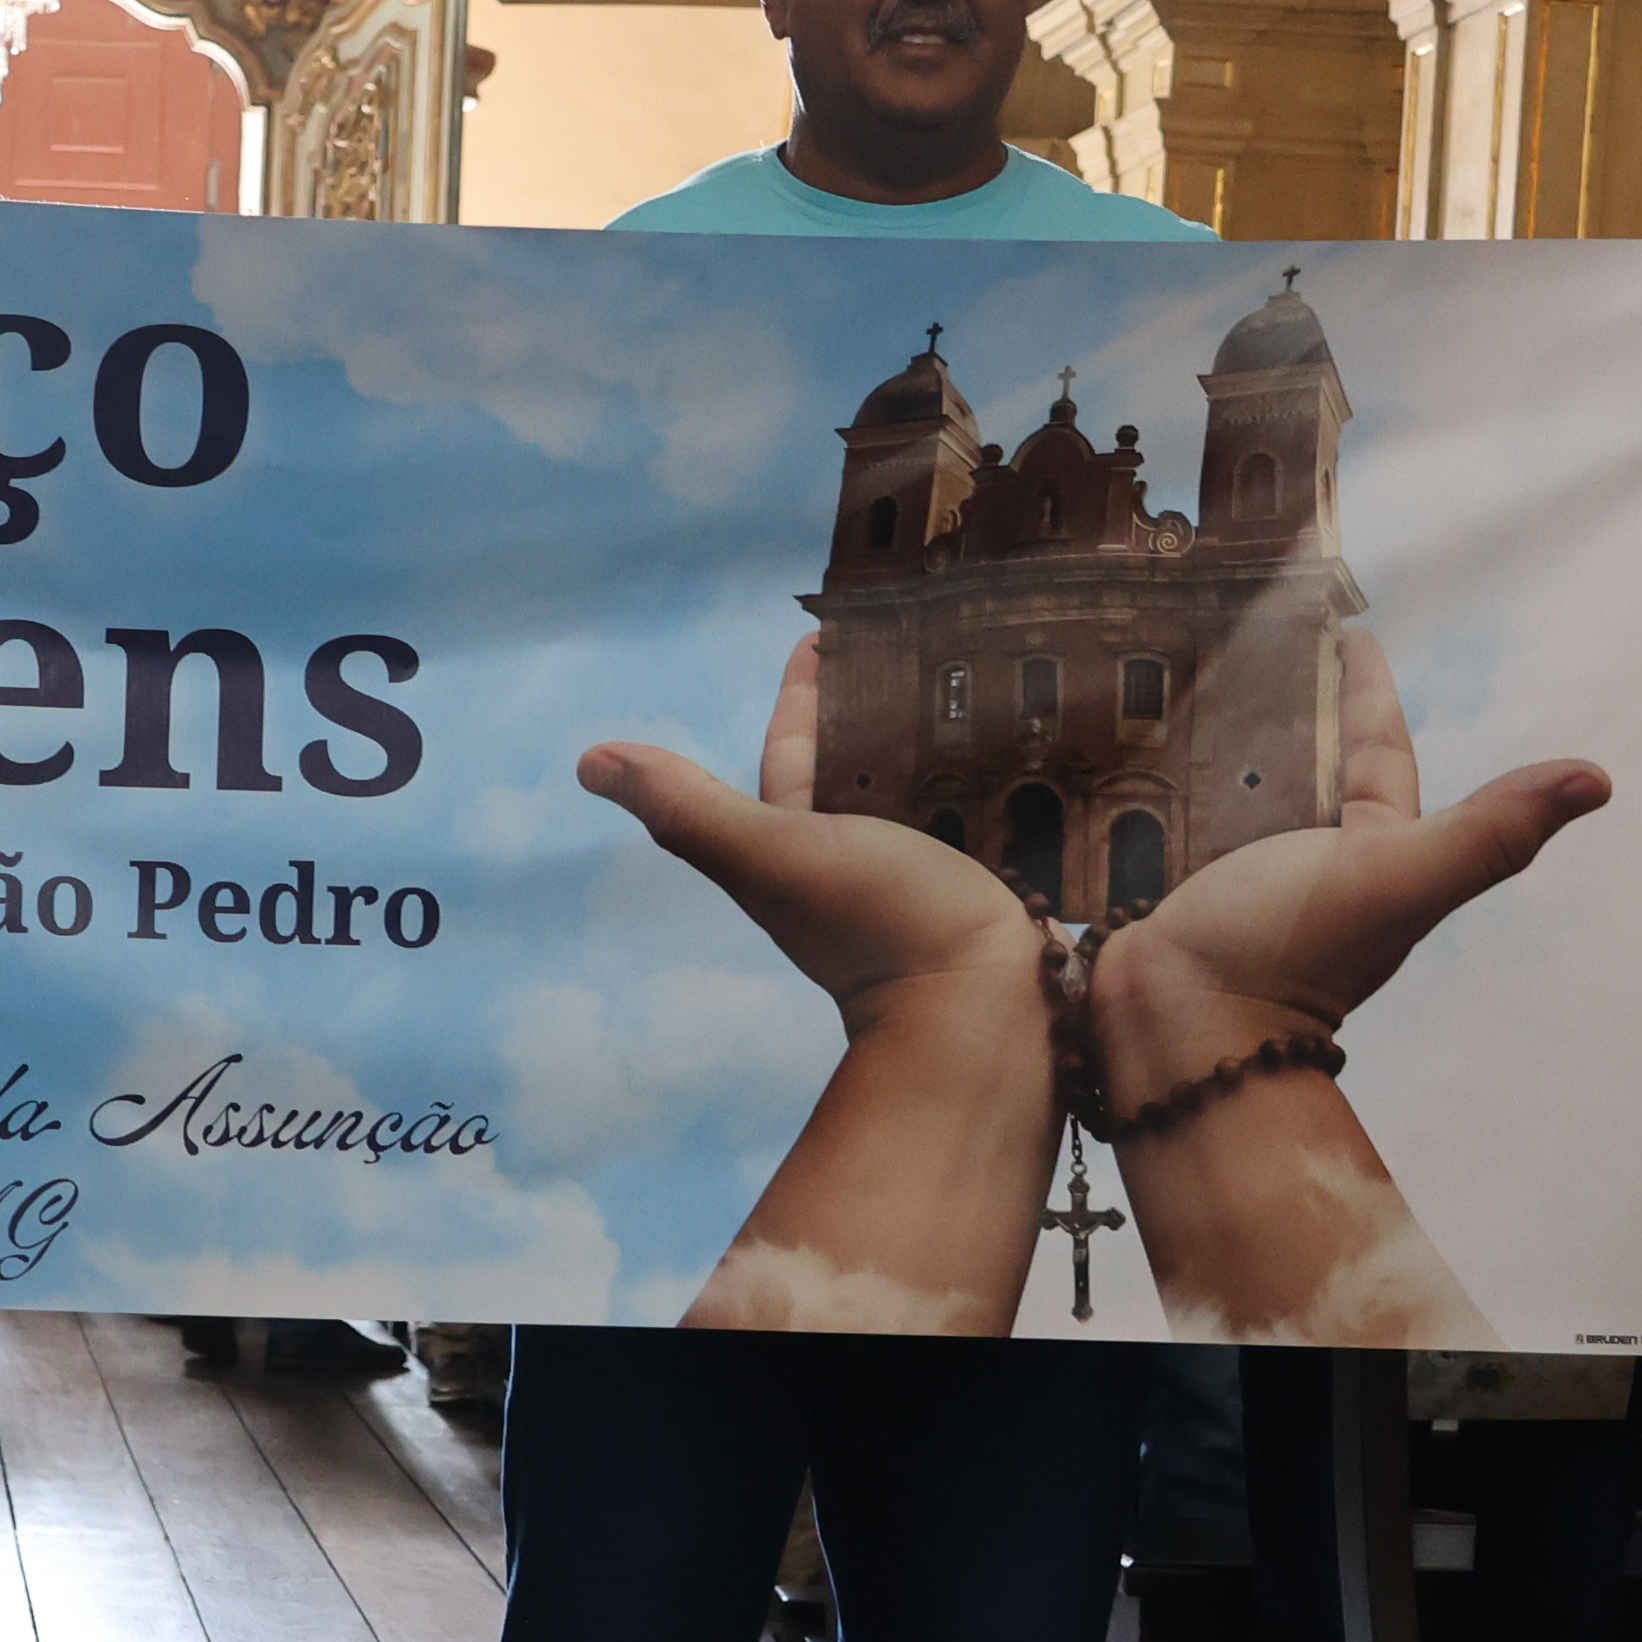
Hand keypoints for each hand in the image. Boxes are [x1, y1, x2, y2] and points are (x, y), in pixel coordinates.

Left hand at [582, 636, 1060, 1334]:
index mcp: (804, 835)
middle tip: (939, 623)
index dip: (812, 684)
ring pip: (943, 778)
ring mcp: (935, 866)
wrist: (982, 1018)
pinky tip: (1053, 732)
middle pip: (875, 754)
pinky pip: (1004, 808)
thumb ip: (690, 807)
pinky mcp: (1000, 877)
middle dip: (894, 696)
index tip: (835, 626)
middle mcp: (864, 849)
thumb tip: (588, 760)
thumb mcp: (773, 853)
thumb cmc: (873, 924)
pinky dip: (1015, 772)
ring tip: (1005, 658)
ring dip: (961, 730)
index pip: (801, 739)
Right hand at [1087, 631, 1593, 1343]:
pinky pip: (1165, 807)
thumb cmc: (1291, 951)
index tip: (1346, 627)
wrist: (1176, 1030)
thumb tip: (1599, 778)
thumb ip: (1489, 831)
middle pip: (1298, 755)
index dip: (1365, 689)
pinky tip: (1120, 734)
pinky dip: (1152, 771)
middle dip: (1283, 696)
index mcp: (1368, 848)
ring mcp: (1233, 870)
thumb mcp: (1397, 880)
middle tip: (1248, 625)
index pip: (1375, 748)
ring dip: (1210, 729)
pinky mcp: (1169, 878)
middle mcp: (1305, 856)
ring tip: (1176, 662)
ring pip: (1228, 777)